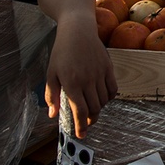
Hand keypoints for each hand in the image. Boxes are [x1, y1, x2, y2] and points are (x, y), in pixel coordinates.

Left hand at [45, 12, 117, 138]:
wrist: (78, 30)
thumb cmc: (61, 52)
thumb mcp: (51, 74)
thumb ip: (52, 96)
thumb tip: (53, 115)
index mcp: (71, 83)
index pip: (79, 111)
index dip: (81, 126)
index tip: (81, 134)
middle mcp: (88, 80)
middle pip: (94, 108)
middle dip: (90, 119)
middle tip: (86, 122)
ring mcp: (100, 73)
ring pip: (104, 100)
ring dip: (99, 109)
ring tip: (92, 109)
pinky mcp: (108, 67)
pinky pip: (113, 89)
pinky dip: (109, 97)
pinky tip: (102, 97)